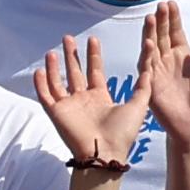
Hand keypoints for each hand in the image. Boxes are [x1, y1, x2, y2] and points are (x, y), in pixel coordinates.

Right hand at [28, 35, 143, 171]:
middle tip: (68, 37)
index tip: (93, 39)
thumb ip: (143, 83)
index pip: (95, 71)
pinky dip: (41, 83)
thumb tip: (150, 62)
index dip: (93, 56)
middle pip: (75, 73)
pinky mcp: (57, 113)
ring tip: (52, 51)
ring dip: (54, 66)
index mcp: (100, 98)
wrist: (106, 152)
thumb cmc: (123, 132)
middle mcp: (83, 100)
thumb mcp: (139, 103)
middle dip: (72, 55)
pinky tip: (40, 69)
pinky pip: (45, 96)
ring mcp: (69, 107)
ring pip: (58, 82)